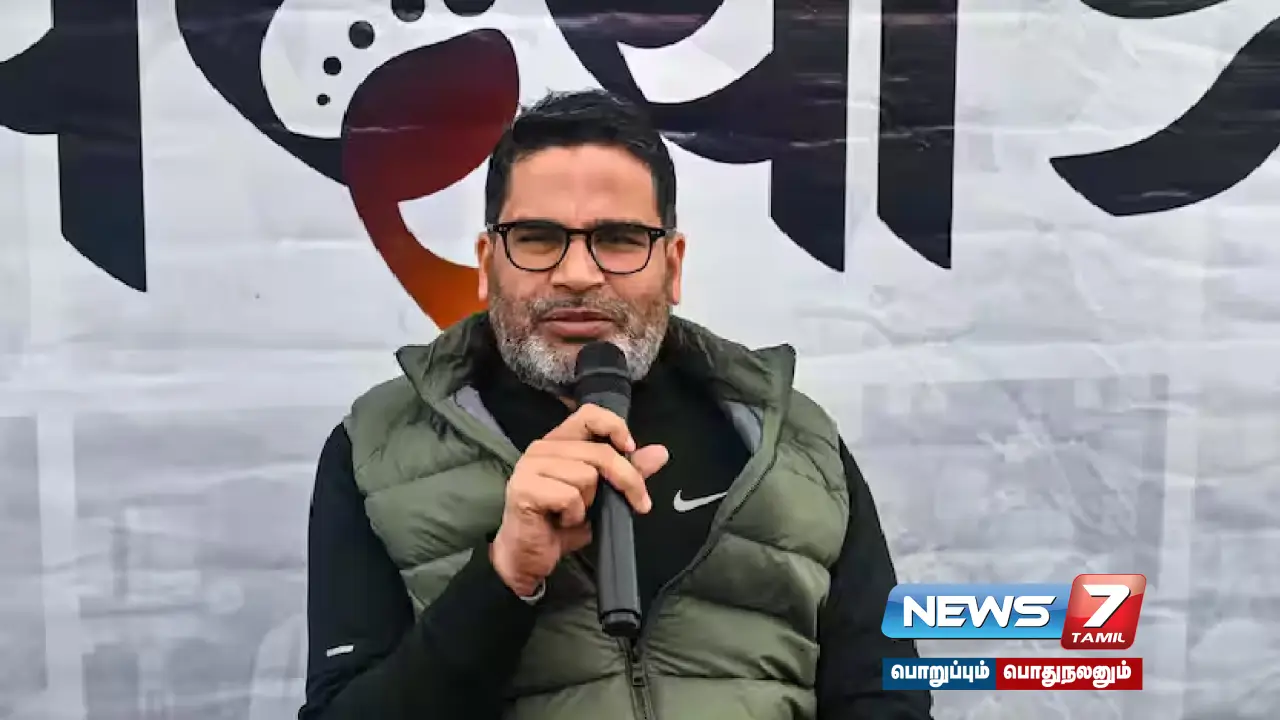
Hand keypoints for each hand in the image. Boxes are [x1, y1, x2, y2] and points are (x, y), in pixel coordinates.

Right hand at [490, 404, 668, 596]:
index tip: (631, 450)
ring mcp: (530, 467)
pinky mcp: (524, 489)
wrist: (528, 558)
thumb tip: (661, 453)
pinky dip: (574, 515)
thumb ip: (627, 472)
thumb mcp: (603, 497)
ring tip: (575, 514)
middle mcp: (541, 448)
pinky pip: (569, 496)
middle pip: (599, 452)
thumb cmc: (560, 525)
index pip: (589, 415)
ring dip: (590, 503)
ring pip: (586, 475)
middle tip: (639, 503)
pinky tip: (562, 522)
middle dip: (627, 480)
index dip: (615, 427)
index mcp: (559, 442)